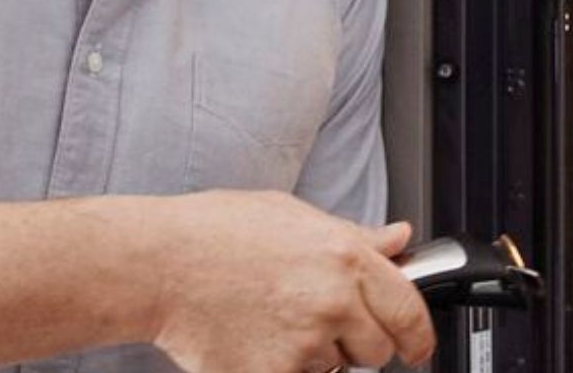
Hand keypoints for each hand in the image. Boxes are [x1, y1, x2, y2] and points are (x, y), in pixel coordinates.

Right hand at [142, 190, 435, 372]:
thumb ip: (352, 236)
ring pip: (333, 369)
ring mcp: (303, 344)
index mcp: (344, 257)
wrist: (156, 265)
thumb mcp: (292, 214)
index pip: (408, 311)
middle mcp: (331, 302)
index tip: (415, 345)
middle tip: (318, 322)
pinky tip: (254, 343)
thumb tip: (398, 239)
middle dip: (357, 342)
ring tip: (272, 322)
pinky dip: (281, 370)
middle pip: (377, 350)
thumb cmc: (214, 232)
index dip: (417, 335)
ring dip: (315, 357)